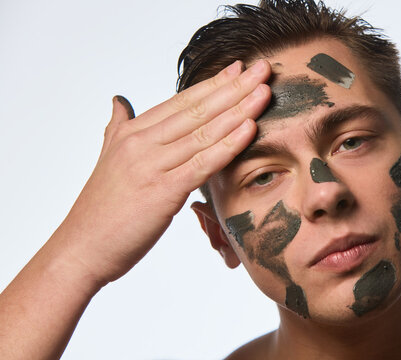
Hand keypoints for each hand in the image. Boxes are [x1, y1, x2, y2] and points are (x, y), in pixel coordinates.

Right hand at [57, 60, 270, 285]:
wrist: (80, 248)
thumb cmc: (100, 210)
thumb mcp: (108, 158)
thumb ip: (118, 127)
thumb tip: (119, 101)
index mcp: (131, 133)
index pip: (181, 101)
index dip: (214, 84)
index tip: (239, 69)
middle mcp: (141, 142)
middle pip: (197, 109)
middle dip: (234, 88)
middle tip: (263, 69)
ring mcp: (151, 165)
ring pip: (203, 132)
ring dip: (238, 110)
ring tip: (265, 92)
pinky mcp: (162, 191)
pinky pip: (202, 163)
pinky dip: (227, 145)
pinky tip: (249, 128)